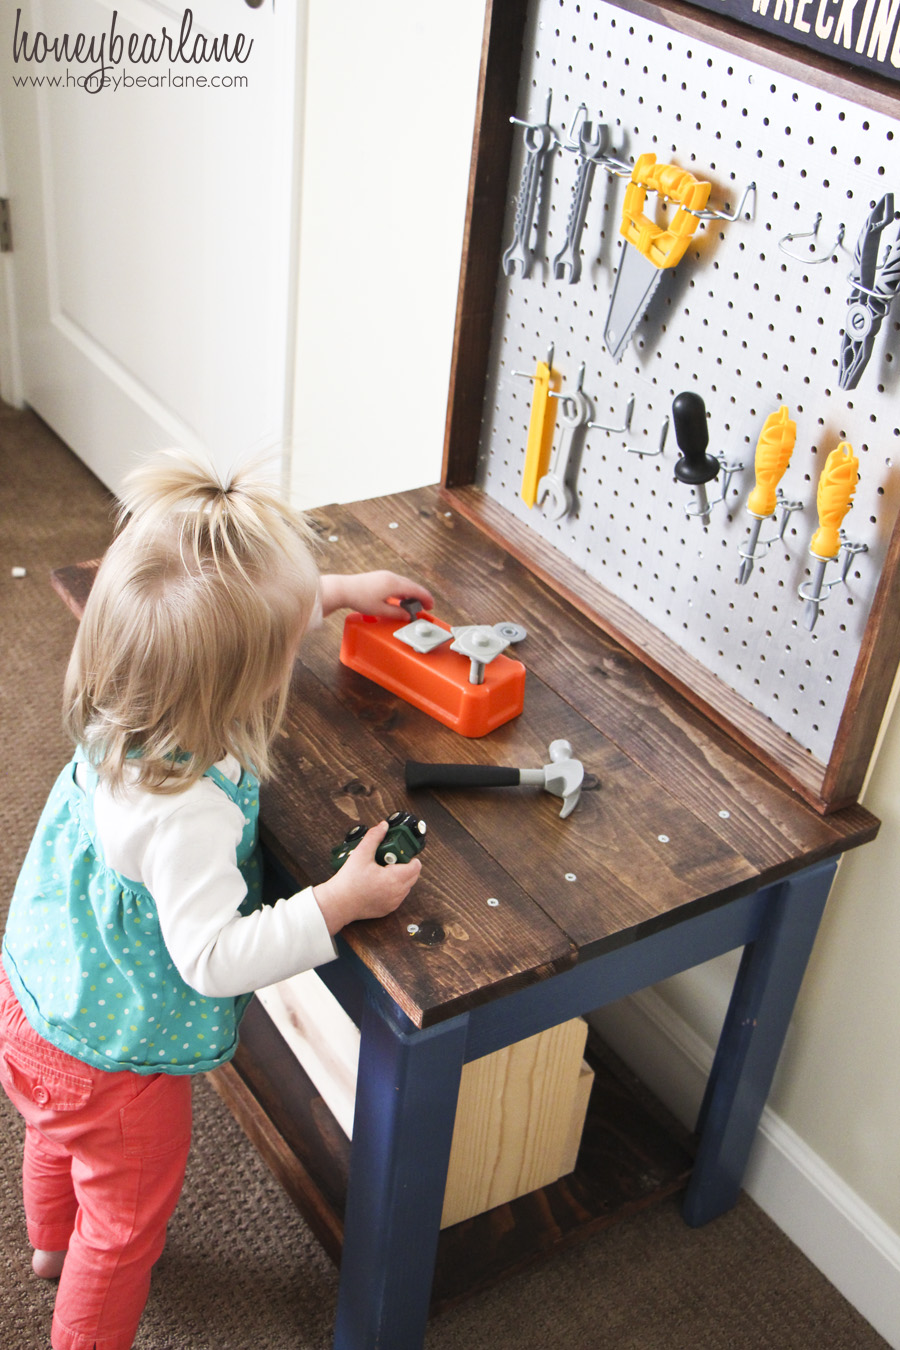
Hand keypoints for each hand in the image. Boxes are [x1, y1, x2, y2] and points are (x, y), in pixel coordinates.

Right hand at [312, 821, 421, 934]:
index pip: (416, 866)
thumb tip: (383, 826)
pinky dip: (394, 888)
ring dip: (400, 877)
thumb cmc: (348, 882)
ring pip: (406, 886)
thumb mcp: (361, 854)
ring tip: (382, 870)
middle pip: (413, 876)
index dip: (409, 857)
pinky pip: (398, 896)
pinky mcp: (387, 909)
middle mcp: (397, 893)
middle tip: (389, 860)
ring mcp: (393, 903)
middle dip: (405, 866)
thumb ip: (374, 837)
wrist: (337, 904)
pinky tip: (379, 882)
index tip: (398, 853)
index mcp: (394, 879)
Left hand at [319, 571, 433, 618]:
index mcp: (394, 584)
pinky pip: (397, 583)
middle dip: (420, 596)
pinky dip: (403, 591)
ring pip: (404, 584)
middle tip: (425, 607)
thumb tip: (408, 616)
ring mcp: (385, 575)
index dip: (426, 599)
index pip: (417, 590)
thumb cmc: (359, 598)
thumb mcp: (380, 610)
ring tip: (413, 604)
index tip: (431, 606)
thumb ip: (396, 613)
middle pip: (412, 586)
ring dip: (411, 593)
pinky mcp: (379, 577)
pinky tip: (400, 598)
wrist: (343, 589)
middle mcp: (392, 577)